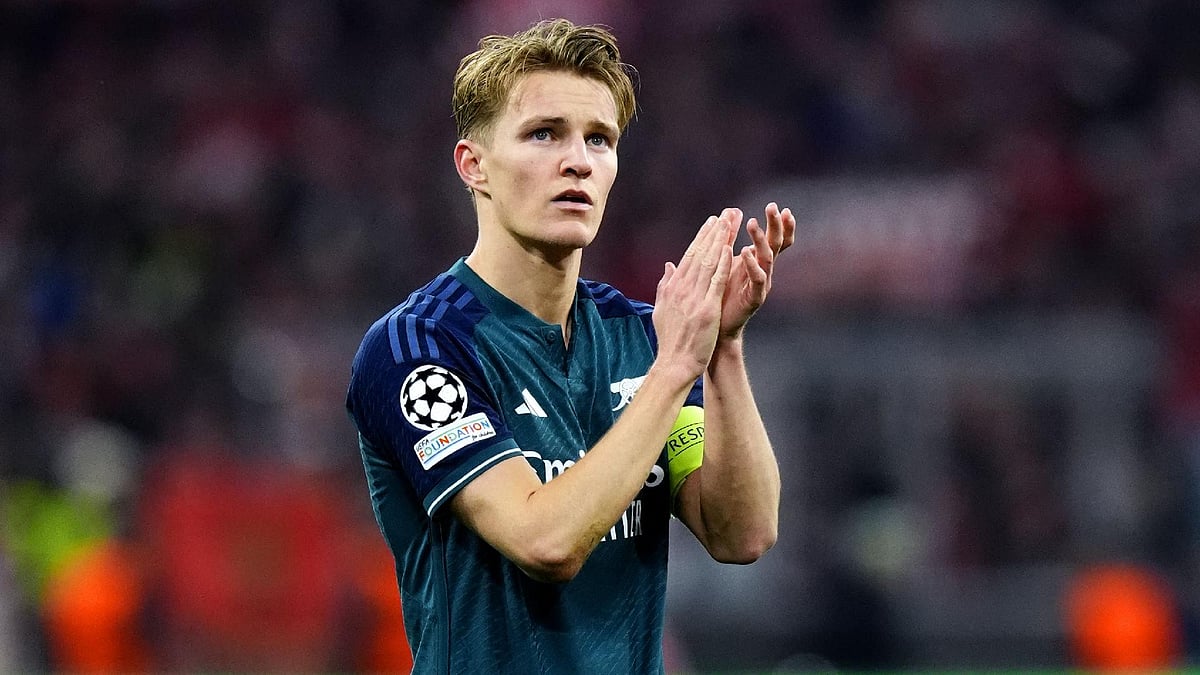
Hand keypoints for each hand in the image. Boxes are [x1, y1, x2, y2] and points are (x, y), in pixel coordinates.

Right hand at [651, 211, 734, 381]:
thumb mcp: (662, 309)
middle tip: (727, 213)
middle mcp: (682, 288)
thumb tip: (668, 267)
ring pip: (709, 262)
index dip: (702, 237)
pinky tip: (730, 248)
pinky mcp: (706, 308)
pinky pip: (716, 281)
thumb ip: (666, 285)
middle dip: (714, 231)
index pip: (690, 256)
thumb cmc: (670, 340)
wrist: (674, 363)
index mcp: (673, 287)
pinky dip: (723, 263)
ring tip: (731, 222)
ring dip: (721, 240)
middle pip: (700, 254)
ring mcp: (694, 297)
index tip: (712, 222)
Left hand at [717, 203, 794, 339]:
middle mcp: (764, 271)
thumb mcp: (724, 261)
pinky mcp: (755, 298)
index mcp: (758, 262)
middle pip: (776, 244)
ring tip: (752, 223)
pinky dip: (752, 265)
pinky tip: (744, 251)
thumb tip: (729, 213)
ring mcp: (761, 284)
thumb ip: (728, 240)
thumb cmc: (720, 293)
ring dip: (760, 239)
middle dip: (776, 225)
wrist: (716, 327)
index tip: (782, 208)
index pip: (776, 240)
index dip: (781, 225)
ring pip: (767, 258)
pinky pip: (758, 279)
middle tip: (772, 207)